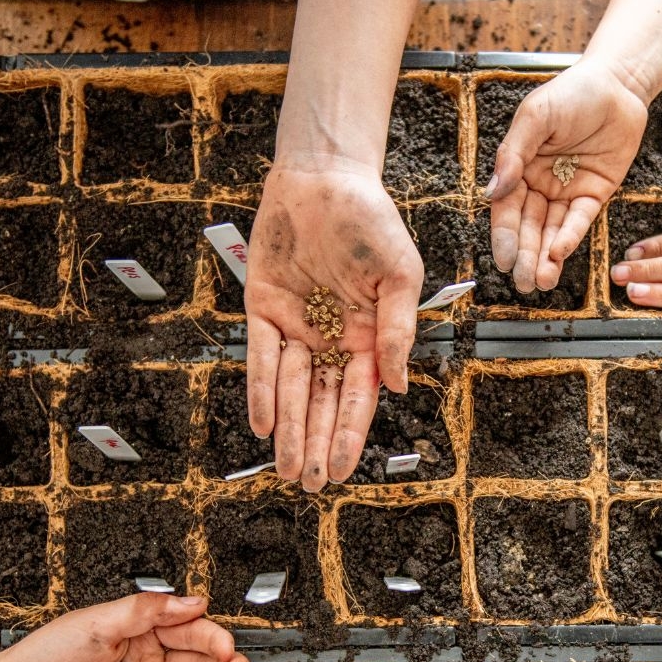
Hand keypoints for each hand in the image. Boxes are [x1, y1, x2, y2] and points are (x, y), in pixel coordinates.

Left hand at [245, 161, 423, 490]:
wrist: (324, 177)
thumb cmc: (371, 221)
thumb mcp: (401, 276)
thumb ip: (399, 331)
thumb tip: (396, 387)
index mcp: (368, 337)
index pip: (357, 397)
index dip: (349, 434)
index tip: (343, 469)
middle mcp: (331, 339)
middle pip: (322, 403)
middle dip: (315, 444)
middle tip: (310, 483)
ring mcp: (297, 327)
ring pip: (291, 389)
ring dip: (289, 429)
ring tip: (286, 469)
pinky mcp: (264, 309)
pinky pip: (261, 357)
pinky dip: (261, 389)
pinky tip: (262, 423)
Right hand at [487, 57, 648, 292]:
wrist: (619, 84)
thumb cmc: (573, 91)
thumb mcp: (536, 115)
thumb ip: (514, 152)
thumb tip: (493, 190)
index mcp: (520, 167)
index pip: (507, 209)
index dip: (504, 236)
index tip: (503, 260)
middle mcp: (540, 185)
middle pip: (529, 227)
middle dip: (525, 256)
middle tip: (523, 283)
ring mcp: (567, 192)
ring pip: (552, 231)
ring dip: (545, 257)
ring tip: (540, 282)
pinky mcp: (594, 195)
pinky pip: (579, 222)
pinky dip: (569, 238)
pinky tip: (559, 255)